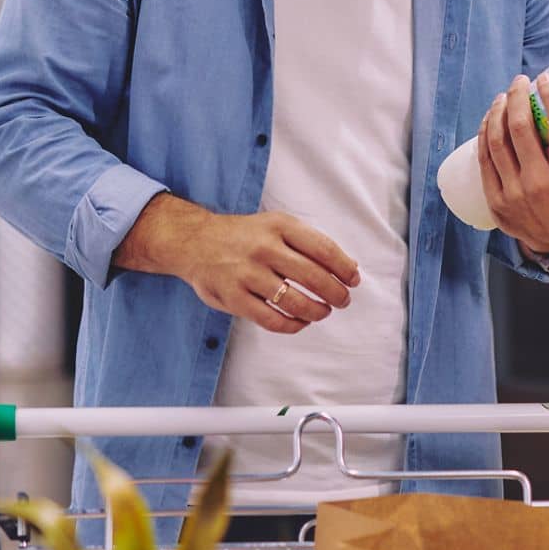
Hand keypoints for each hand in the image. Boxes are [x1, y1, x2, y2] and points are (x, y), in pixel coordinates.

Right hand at [114, 194, 360, 335]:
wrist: (194, 241)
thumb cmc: (244, 236)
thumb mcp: (275, 225)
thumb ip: (307, 242)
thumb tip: (346, 267)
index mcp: (279, 225)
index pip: (323, 249)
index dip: (344, 268)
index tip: (353, 279)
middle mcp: (264, 247)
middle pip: (314, 277)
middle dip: (336, 293)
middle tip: (343, 300)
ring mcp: (247, 273)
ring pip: (295, 302)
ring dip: (316, 311)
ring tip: (322, 312)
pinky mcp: (234, 297)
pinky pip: (271, 319)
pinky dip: (292, 325)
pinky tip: (299, 322)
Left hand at [477, 71, 548, 256]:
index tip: (546, 78)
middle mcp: (540, 183)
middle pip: (521, 130)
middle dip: (517, 98)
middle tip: (519, 82)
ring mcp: (514, 193)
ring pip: (498, 143)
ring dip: (497, 113)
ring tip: (503, 97)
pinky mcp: (496, 200)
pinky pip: (485, 160)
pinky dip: (485, 135)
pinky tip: (489, 120)